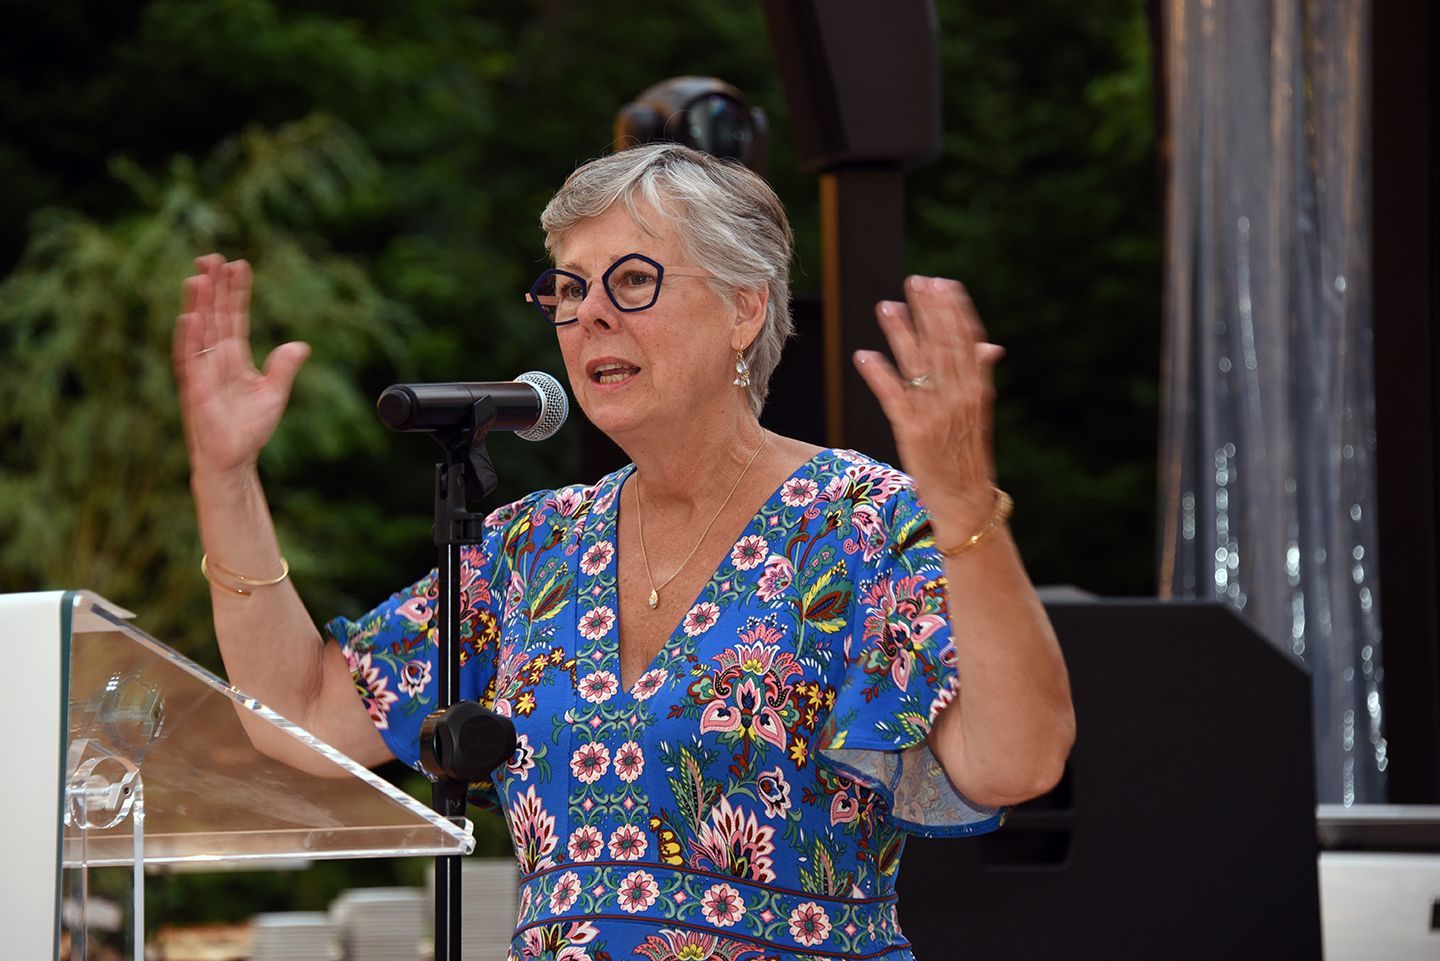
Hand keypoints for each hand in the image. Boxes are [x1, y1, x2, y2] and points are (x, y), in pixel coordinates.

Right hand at [173, 254, 310, 478]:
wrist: (233, 458)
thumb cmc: (250, 429)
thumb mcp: (274, 394)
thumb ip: (284, 368)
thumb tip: (301, 345)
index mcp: (235, 356)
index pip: (235, 317)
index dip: (237, 292)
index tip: (240, 265)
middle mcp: (215, 358)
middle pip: (213, 315)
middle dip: (213, 287)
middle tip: (213, 257)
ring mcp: (202, 370)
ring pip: (198, 330)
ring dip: (197, 304)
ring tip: (199, 276)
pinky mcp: (193, 387)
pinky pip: (188, 358)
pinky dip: (188, 338)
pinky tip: (190, 317)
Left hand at [853, 275, 1004, 539]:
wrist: (965, 501)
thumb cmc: (967, 455)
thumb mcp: (978, 413)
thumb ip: (979, 377)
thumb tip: (990, 345)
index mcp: (977, 390)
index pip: (967, 341)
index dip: (954, 310)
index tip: (942, 283)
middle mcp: (958, 398)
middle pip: (943, 345)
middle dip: (928, 311)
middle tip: (914, 282)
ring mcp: (935, 415)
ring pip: (917, 365)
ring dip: (901, 333)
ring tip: (886, 307)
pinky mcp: (912, 432)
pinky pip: (893, 396)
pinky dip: (879, 374)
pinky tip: (864, 355)